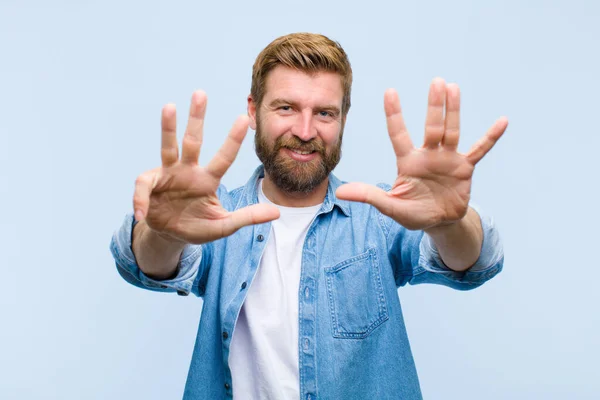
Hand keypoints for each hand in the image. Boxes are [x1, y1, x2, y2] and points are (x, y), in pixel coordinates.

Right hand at [133, 91, 279, 243]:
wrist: (171, 235)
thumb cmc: (198, 226)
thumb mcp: (224, 225)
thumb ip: (247, 217)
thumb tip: (277, 213)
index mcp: (208, 179)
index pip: (224, 157)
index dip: (233, 139)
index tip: (243, 118)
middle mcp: (188, 171)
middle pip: (193, 140)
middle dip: (196, 117)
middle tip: (201, 93)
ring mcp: (168, 175)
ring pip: (168, 147)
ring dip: (168, 127)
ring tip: (169, 106)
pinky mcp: (150, 185)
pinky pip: (143, 188)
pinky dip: (141, 200)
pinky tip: (141, 213)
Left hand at [336, 78, 507, 230]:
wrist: (438, 222)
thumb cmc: (412, 212)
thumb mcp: (389, 206)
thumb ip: (369, 196)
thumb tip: (340, 193)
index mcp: (408, 161)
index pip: (398, 133)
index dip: (394, 114)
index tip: (390, 91)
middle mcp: (428, 154)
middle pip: (431, 126)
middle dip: (434, 105)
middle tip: (437, 81)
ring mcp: (447, 159)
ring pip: (451, 131)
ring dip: (454, 111)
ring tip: (454, 88)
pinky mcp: (464, 168)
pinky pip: (479, 150)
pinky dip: (490, 137)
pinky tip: (502, 121)